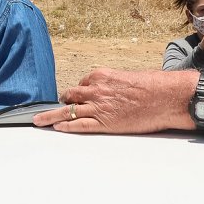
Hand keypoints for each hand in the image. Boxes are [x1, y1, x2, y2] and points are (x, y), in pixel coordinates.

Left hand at [33, 68, 187, 133]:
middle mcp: (95, 89)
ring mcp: (98, 106)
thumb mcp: (128, 78)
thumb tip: (113, 91)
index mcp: (101, 75)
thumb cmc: (152, 86)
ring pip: (68, 111)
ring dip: (51, 116)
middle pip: (70, 96)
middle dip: (61, 102)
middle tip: (46, 109)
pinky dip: (66, 126)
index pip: (82, 84)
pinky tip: (56, 128)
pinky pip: (80, 125)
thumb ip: (114, 84)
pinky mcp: (104, 122)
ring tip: (38, 121)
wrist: (164, 97)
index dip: (77, 93)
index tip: (72, 98)